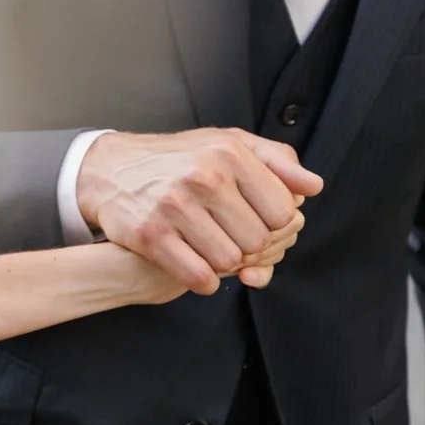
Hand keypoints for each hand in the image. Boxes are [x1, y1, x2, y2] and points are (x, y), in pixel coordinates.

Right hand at [78, 127, 321, 293]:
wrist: (111, 169)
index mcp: (230, 154)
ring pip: (230, 262)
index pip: (283, 213)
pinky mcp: (151, 235)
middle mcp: (204, 177)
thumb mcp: (228, 144)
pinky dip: (203, 280)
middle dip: (250, 247)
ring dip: (224, 264)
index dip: (275, 225)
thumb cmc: (178, 158)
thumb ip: (276, 162)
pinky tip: (195, 264)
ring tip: (211, 248)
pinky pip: (199, 277)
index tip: (256, 222)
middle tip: (231, 238)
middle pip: (259, 241)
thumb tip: (313, 187)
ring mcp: (175, 206)